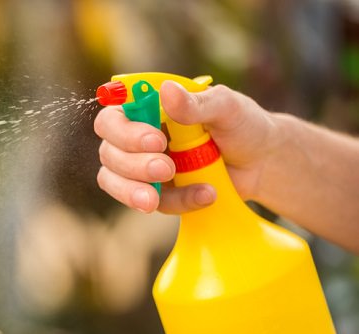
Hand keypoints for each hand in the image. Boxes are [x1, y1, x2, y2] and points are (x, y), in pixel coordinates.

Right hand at [94, 81, 282, 213]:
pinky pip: (149, 202)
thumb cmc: (243, 124)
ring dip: (135, 190)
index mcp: (147, 109)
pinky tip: (205, 194)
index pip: (113, 118)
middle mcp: (137, 137)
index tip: (155, 141)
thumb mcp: (226, 106)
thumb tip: (166, 91)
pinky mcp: (157, 193)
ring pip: (114, 181)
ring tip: (160, 197)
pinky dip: (177, 202)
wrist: (263, 162)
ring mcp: (143, 167)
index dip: (124, 132)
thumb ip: (195, 102)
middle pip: (109, 152)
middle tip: (167, 168)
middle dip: (134, 165)